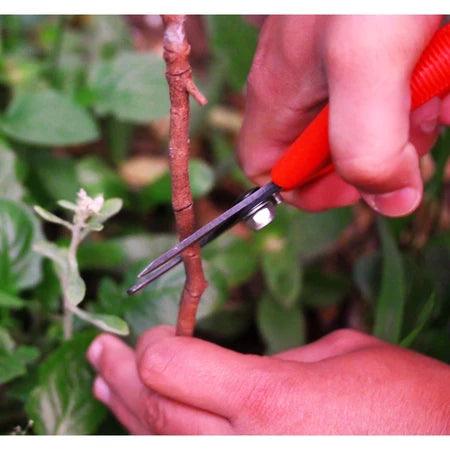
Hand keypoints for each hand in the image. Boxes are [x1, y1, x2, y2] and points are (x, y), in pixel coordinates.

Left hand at [86, 326, 449, 433]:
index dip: (155, 342)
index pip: (169, 364)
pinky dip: (160, 440)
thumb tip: (233, 369)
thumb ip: (276, 361)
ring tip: (105, 383)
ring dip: (127, 412)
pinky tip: (146, 426)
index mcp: (268, 398)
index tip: (157, 331)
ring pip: (162, 444)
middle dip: (121, 374)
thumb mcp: (341, 354)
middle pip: (154, 408)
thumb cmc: (406, 400)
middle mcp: (246, 447)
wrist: (444, 446)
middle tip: (100, 350)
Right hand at [238, 15, 449, 215]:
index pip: (269, 168)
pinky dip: (427, 91)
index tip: (356, 185)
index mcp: (281, 93)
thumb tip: (387, 197)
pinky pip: (399, 90)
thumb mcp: (365, 61)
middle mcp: (307, 83)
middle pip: (328, 153)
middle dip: (376, 158)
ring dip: (412, 122)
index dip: (308, 189)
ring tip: (437, 89)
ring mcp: (344, 64)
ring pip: (371, 124)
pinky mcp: (379, 48)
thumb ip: (363, 143)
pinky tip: (443, 67)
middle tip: (412, 133)